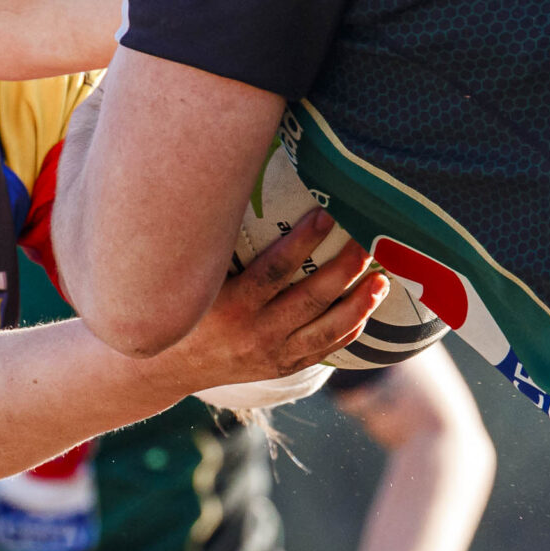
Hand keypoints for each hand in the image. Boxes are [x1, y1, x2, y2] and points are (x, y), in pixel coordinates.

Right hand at [160, 211, 386, 394]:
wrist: (167, 366)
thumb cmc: (183, 306)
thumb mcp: (190, 279)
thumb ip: (214, 243)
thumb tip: (239, 183)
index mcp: (229, 304)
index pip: (274, 270)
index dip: (302, 241)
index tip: (326, 213)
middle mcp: (253, 333)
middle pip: (309, 300)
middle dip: (343, 270)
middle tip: (367, 243)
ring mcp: (270, 354)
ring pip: (324, 331)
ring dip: (358, 306)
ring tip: (381, 281)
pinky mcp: (280, 367)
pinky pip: (321, 351)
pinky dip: (347, 331)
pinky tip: (366, 311)